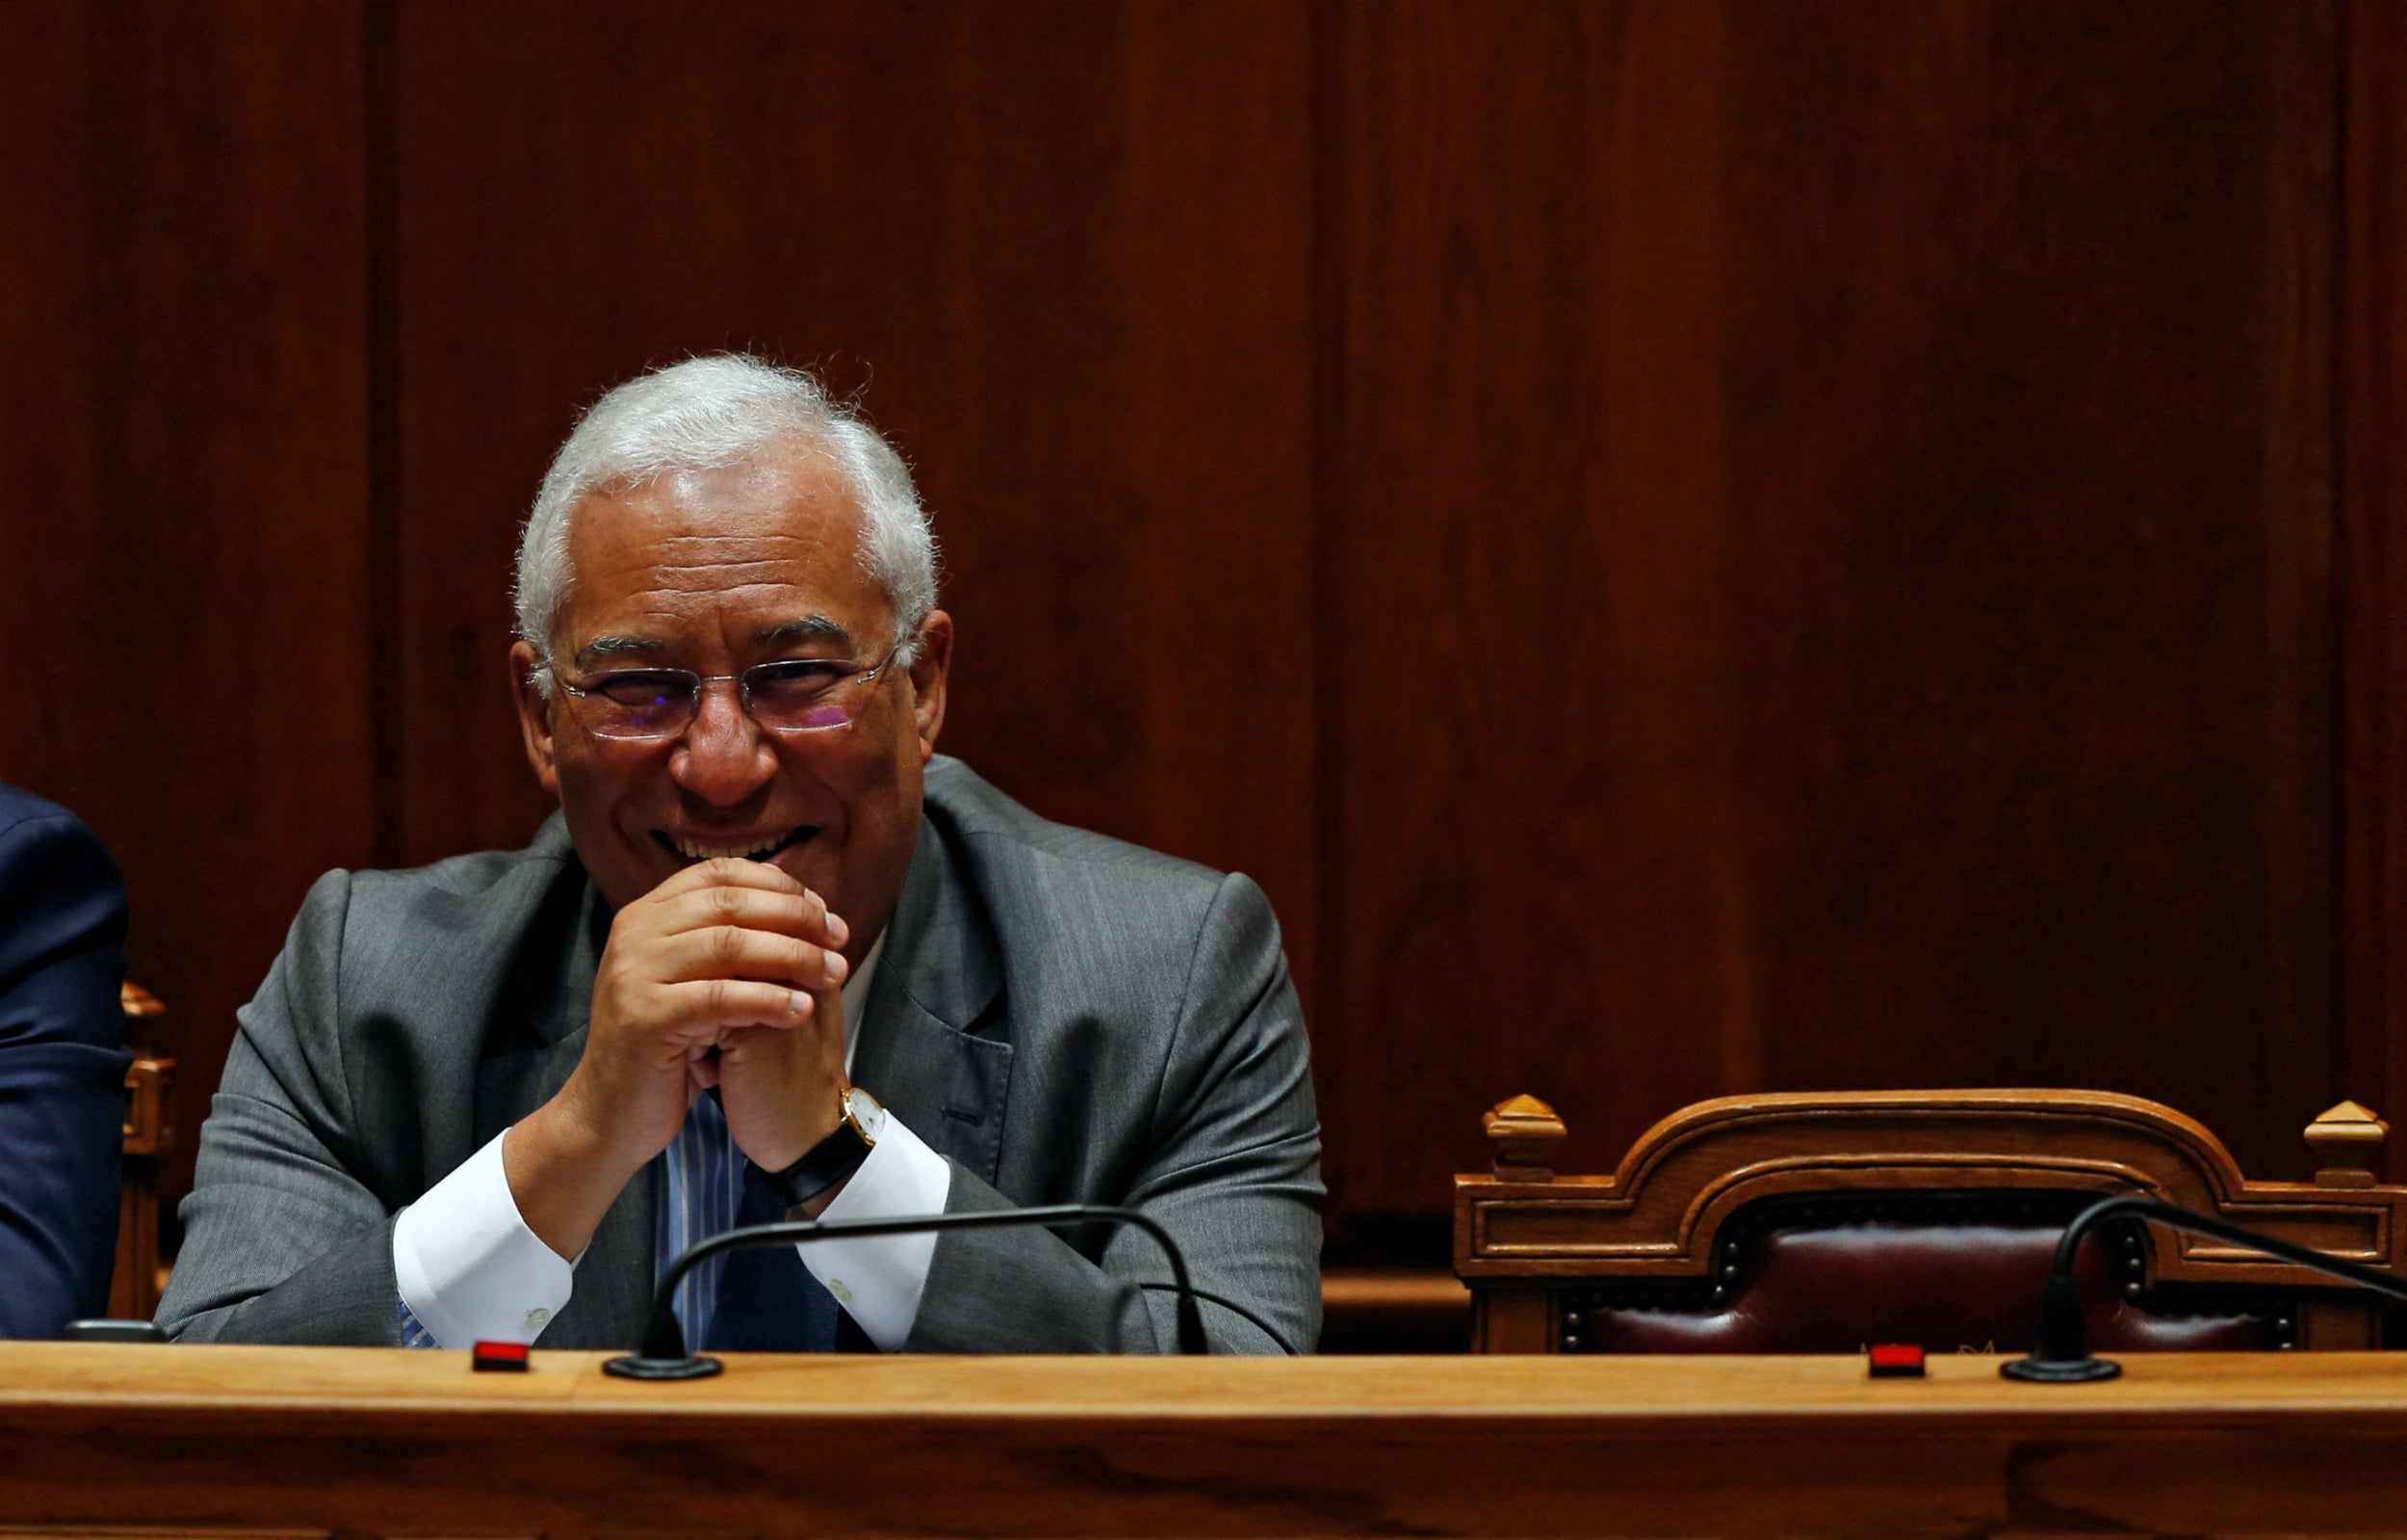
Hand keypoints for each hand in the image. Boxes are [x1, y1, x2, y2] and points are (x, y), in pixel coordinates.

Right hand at [504, 858, 849, 1258]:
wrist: (611, 1112)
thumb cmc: (667, 1043)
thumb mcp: (694, 978)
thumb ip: (728, 937)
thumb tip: (801, 900)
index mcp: (646, 914)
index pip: (720, 874)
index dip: (779, 886)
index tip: (823, 910)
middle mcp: (634, 933)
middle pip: (730, 903)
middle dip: (796, 918)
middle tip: (840, 939)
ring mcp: (634, 973)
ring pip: (729, 945)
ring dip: (793, 956)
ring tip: (833, 973)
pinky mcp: (643, 1017)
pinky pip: (720, 997)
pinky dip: (768, 1000)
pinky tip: (801, 1010)